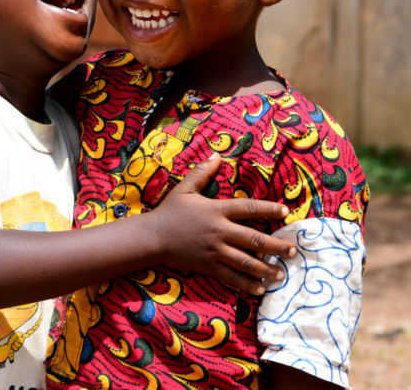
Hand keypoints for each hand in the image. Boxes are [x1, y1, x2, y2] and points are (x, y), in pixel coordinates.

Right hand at [151, 154, 295, 295]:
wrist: (153, 237)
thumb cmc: (170, 211)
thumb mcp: (185, 188)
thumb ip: (202, 172)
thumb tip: (217, 155)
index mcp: (217, 210)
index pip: (249, 208)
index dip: (269, 208)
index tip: (285, 211)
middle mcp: (220, 232)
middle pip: (254, 240)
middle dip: (276, 247)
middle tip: (292, 251)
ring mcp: (215, 251)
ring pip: (246, 263)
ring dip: (266, 269)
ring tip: (281, 274)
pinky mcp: (209, 266)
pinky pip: (232, 278)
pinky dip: (247, 285)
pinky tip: (260, 290)